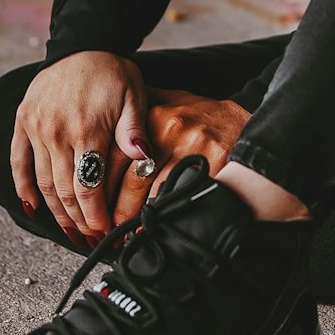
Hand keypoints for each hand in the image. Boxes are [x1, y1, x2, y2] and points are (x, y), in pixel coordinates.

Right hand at [11, 51, 150, 245]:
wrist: (84, 42)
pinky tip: (33, 209)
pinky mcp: (22, 121)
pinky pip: (18, 162)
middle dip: (78, 220)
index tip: (104, 233)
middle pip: (64, 191)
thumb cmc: (114, 71)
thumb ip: (134, 130)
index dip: (95, 215)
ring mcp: (36, 127)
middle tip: (89, 239)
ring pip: (42, 183)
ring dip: (55, 212)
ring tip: (70, 231)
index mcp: (87, 128)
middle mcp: (57, 131)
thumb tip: (142, 158)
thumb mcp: (134, 95)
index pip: (88, 187)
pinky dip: (23, 188)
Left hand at [107, 90, 249, 226]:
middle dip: (117, 210)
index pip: (116, 156)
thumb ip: (137, 111)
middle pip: (132, 182)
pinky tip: (154, 228)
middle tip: (106, 227)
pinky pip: (178, 203)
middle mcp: (172, 133)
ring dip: (136, 220)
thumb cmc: (201, 116)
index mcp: (155, 116)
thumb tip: (102, 125)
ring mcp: (192, 153)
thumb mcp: (168, 102)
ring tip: (125, 233)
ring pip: (153, 197)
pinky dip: (163, 220)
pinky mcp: (211, 171)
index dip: (101, 185)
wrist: (240, 123)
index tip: (94, 202)